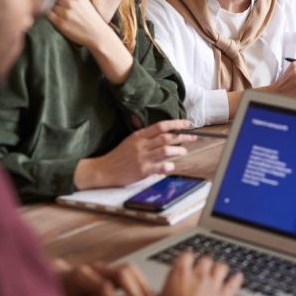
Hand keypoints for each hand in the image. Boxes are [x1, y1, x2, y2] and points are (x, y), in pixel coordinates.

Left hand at [42, 0, 116, 49]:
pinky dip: (47, 14)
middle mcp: (69, 2)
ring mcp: (64, 13)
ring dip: (46, 6)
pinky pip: (47, 15)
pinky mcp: (60, 24)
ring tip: (54, 9)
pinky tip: (53, 15)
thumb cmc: (89, 16)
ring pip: (46, 5)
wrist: (97, 34)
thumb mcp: (82, 0)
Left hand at [57, 260, 155, 295]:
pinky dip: (141, 285)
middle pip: (122, 272)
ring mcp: (103, 267)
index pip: (104, 288)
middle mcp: (93, 268)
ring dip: (143, 287)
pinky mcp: (109, 270)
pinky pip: (131, 273)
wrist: (51, 282)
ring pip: (130, 269)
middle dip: (136, 293)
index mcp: (79, 277)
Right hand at [74, 120, 195, 189]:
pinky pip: (160, 167)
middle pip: (166, 137)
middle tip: (192, 137)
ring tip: (183, 151)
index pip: (161, 126)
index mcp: (139, 136)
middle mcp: (141, 145)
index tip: (188, 124)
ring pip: (166, 151)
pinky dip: (169, 166)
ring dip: (178, 151)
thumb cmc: (119, 156)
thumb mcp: (131, 141)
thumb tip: (166, 136)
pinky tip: (171, 166)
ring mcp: (142, 158)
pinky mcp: (142, 170)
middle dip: (183, 137)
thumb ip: (147, 138)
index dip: (176, 124)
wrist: (103, 170)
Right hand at [148, 253, 243, 295]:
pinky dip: (236, 280)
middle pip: (205, 259)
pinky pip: (233, 284)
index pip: (185, 256)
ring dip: (220, 268)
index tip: (186, 260)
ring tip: (220, 269)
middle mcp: (197, 277)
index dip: (187, 258)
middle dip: (205, 263)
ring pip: (221, 267)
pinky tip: (238, 277)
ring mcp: (212, 286)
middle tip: (203, 267)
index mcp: (178, 275)